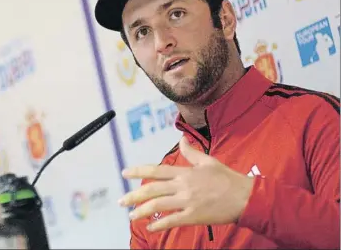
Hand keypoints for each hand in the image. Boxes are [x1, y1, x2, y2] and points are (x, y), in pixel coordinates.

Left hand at [118, 136, 254, 231]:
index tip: (125, 173)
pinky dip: (158, 224)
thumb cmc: (228, 179)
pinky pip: (171, 220)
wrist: (246, 197)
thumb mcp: (209, 161)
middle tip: (121, 200)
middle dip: (133, 195)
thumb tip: (182, 139)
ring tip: (131, 215)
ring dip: (141, 211)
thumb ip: (192, 152)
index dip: (138, 171)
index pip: (155, 170)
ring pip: (157, 205)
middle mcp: (182, 186)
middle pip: (151, 189)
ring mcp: (187, 201)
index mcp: (184, 172)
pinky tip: (149, 227)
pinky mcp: (193, 216)